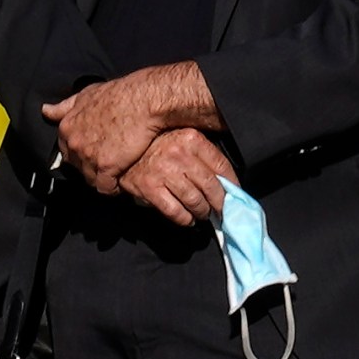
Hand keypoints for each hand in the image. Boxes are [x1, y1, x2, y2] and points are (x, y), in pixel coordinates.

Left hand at [42, 76, 163, 193]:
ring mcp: (89, 156)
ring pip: (90, 179)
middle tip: (107, 161)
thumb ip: (65, 106)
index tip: (94, 152)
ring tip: (116, 172)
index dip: (81, 154)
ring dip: (102, 178)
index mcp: (67, 127)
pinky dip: (113, 188)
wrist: (143, 100)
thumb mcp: (87, 94)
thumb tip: (46, 110)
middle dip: (90, 167)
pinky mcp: (106, 167)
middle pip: (77, 167)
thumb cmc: (119, 94)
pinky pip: (105, 188)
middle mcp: (74, 143)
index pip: (66, 152)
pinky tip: (121, 181)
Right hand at [120, 128, 236, 225]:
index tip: (236, 195)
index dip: (232, 184)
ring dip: (202, 212)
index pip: (221, 166)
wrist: (122, 150)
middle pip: (211, 186)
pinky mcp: (149, 188)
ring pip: (195, 201)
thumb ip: (203, 155)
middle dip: (219, 203)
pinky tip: (188, 219)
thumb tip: (228, 182)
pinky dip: (185, 219)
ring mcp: (163, 172)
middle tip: (221, 210)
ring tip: (203, 214)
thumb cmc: (156, 146)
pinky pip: (176, 212)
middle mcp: (179, 154)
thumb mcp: (182, 140)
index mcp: (191, 139)